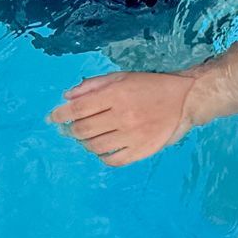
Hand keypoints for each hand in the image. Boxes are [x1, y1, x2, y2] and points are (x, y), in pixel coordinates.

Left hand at [48, 71, 198, 166]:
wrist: (186, 99)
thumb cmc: (150, 85)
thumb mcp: (122, 77)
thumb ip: (93, 85)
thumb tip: (67, 97)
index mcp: (117, 94)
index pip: (78, 108)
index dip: (60, 114)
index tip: (52, 118)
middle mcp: (123, 116)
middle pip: (83, 130)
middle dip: (71, 130)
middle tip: (70, 129)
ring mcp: (133, 136)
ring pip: (96, 147)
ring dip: (85, 143)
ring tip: (86, 138)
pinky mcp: (142, 150)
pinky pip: (114, 160)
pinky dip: (102, 157)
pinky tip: (102, 150)